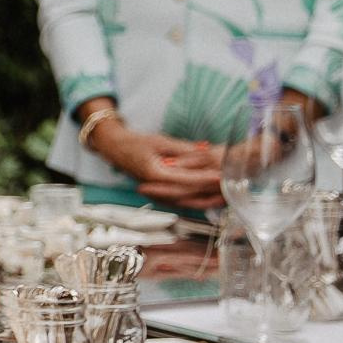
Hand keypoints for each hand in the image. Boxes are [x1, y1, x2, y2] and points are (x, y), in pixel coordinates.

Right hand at [95, 124, 223, 209]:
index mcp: (154, 173)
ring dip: (203, 199)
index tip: (221, 176)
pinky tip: (206, 198)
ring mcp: (155, 191)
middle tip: (228, 187)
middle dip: (208, 191)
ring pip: (183, 201)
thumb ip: (183, 148)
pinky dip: (193, 199)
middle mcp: (155, 186)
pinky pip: (178, 200)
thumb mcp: (160, 141)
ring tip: (222, 195)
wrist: (114, 148)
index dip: (204, 178)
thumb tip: (205, 150)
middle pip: (187, 194)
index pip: (184, 179)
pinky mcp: (157, 193)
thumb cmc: (135, 143)